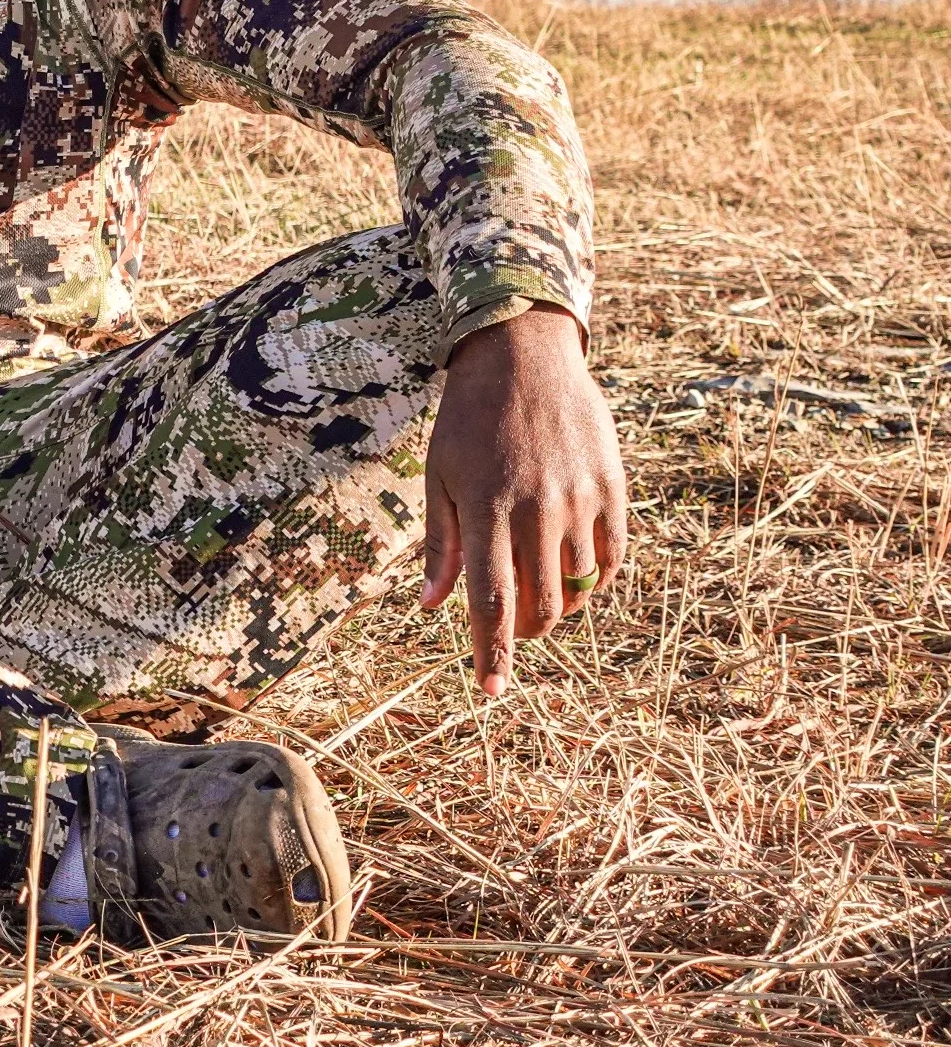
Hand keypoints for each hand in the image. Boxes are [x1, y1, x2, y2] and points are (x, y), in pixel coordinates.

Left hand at [419, 305, 627, 696]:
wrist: (524, 358)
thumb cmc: (469, 421)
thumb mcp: (439, 475)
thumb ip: (441, 543)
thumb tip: (432, 605)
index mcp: (486, 508)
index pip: (492, 598)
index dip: (492, 649)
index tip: (492, 688)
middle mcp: (537, 508)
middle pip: (540, 603)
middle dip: (525, 630)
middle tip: (513, 625)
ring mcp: (580, 499)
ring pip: (577, 586)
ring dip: (558, 604)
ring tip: (539, 588)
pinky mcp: (613, 488)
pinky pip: (612, 558)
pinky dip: (594, 578)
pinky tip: (573, 570)